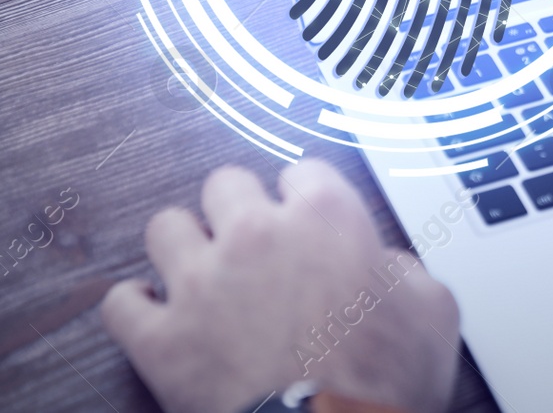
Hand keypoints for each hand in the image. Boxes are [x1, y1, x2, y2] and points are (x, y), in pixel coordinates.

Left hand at [102, 159, 459, 412]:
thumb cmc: (386, 382)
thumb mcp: (432, 312)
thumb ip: (406, 272)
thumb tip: (388, 271)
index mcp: (326, 219)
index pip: (304, 171)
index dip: (307, 196)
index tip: (306, 215)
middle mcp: (257, 235)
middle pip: (225, 183)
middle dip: (237, 207)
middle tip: (251, 237)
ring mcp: (201, 284)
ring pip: (165, 227)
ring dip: (182, 246)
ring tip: (198, 268)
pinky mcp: (161, 340)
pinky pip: (120, 304)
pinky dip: (135, 309)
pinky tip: (153, 316)